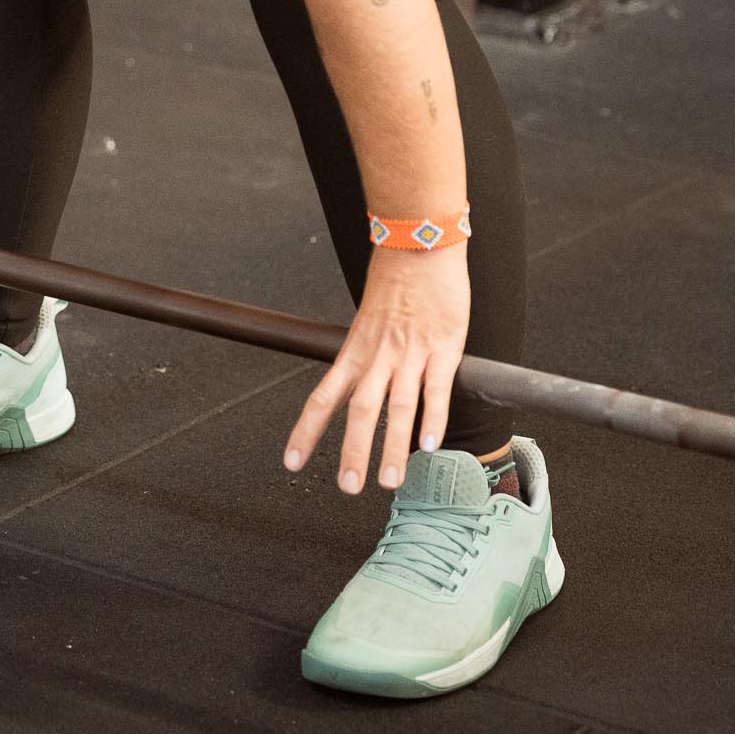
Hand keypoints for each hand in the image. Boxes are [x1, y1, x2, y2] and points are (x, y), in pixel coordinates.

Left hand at [283, 248, 471, 493]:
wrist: (417, 247)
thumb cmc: (393, 285)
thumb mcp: (366, 325)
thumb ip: (362, 359)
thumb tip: (353, 389)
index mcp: (354, 353)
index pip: (321, 398)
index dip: (305, 432)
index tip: (291, 463)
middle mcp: (377, 358)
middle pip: (359, 411)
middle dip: (352, 451)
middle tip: (347, 486)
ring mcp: (410, 354)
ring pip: (398, 407)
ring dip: (393, 447)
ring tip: (390, 481)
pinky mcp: (442, 348)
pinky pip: (436, 389)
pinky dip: (433, 419)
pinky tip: (429, 446)